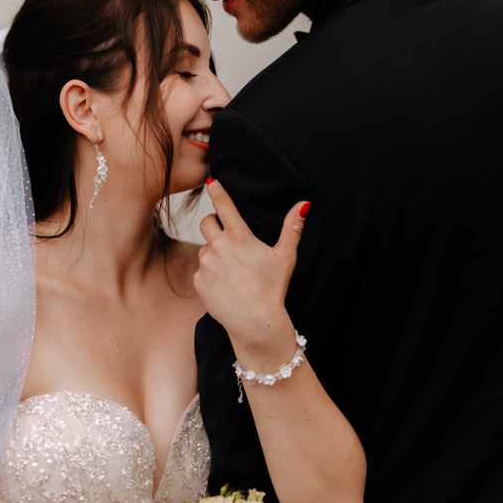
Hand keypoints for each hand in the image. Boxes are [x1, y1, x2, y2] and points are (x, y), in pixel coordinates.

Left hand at [194, 178, 310, 346]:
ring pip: (205, 248)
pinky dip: (210, 273)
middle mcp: (219, 246)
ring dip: (215, 252)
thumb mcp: (285, 257)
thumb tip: (304, 204)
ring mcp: (206, 264)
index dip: (216, 190)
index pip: (223, 205)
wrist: (255, 322)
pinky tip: (226, 284)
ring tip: (233, 271)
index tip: (211, 181)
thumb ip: (293, 228)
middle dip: (215, 224)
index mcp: (239, 237)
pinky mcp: (198, 280)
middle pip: (207, 222)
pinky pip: (201, 269)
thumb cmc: (273, 288)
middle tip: (229, 238)